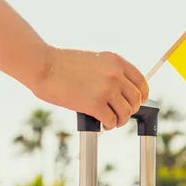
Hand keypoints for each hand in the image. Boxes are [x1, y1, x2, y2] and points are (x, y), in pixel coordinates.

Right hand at [31, 45, 148, 129]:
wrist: (43, 65)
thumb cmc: (63, 63)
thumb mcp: (95, 60)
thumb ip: (110, 72)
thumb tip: (122, 91)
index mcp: (116, 61)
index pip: (141, 82)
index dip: (142, 95)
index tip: (139, 101)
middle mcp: (115, 74)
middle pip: (136, 99)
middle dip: (130, 109)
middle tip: (121, 114)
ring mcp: (106, 89)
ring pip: (126, 112)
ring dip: (120, 120)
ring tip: (112, 121)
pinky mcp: (94, 104)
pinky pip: (111, 120)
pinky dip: (109, 125)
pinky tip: (103, 124)